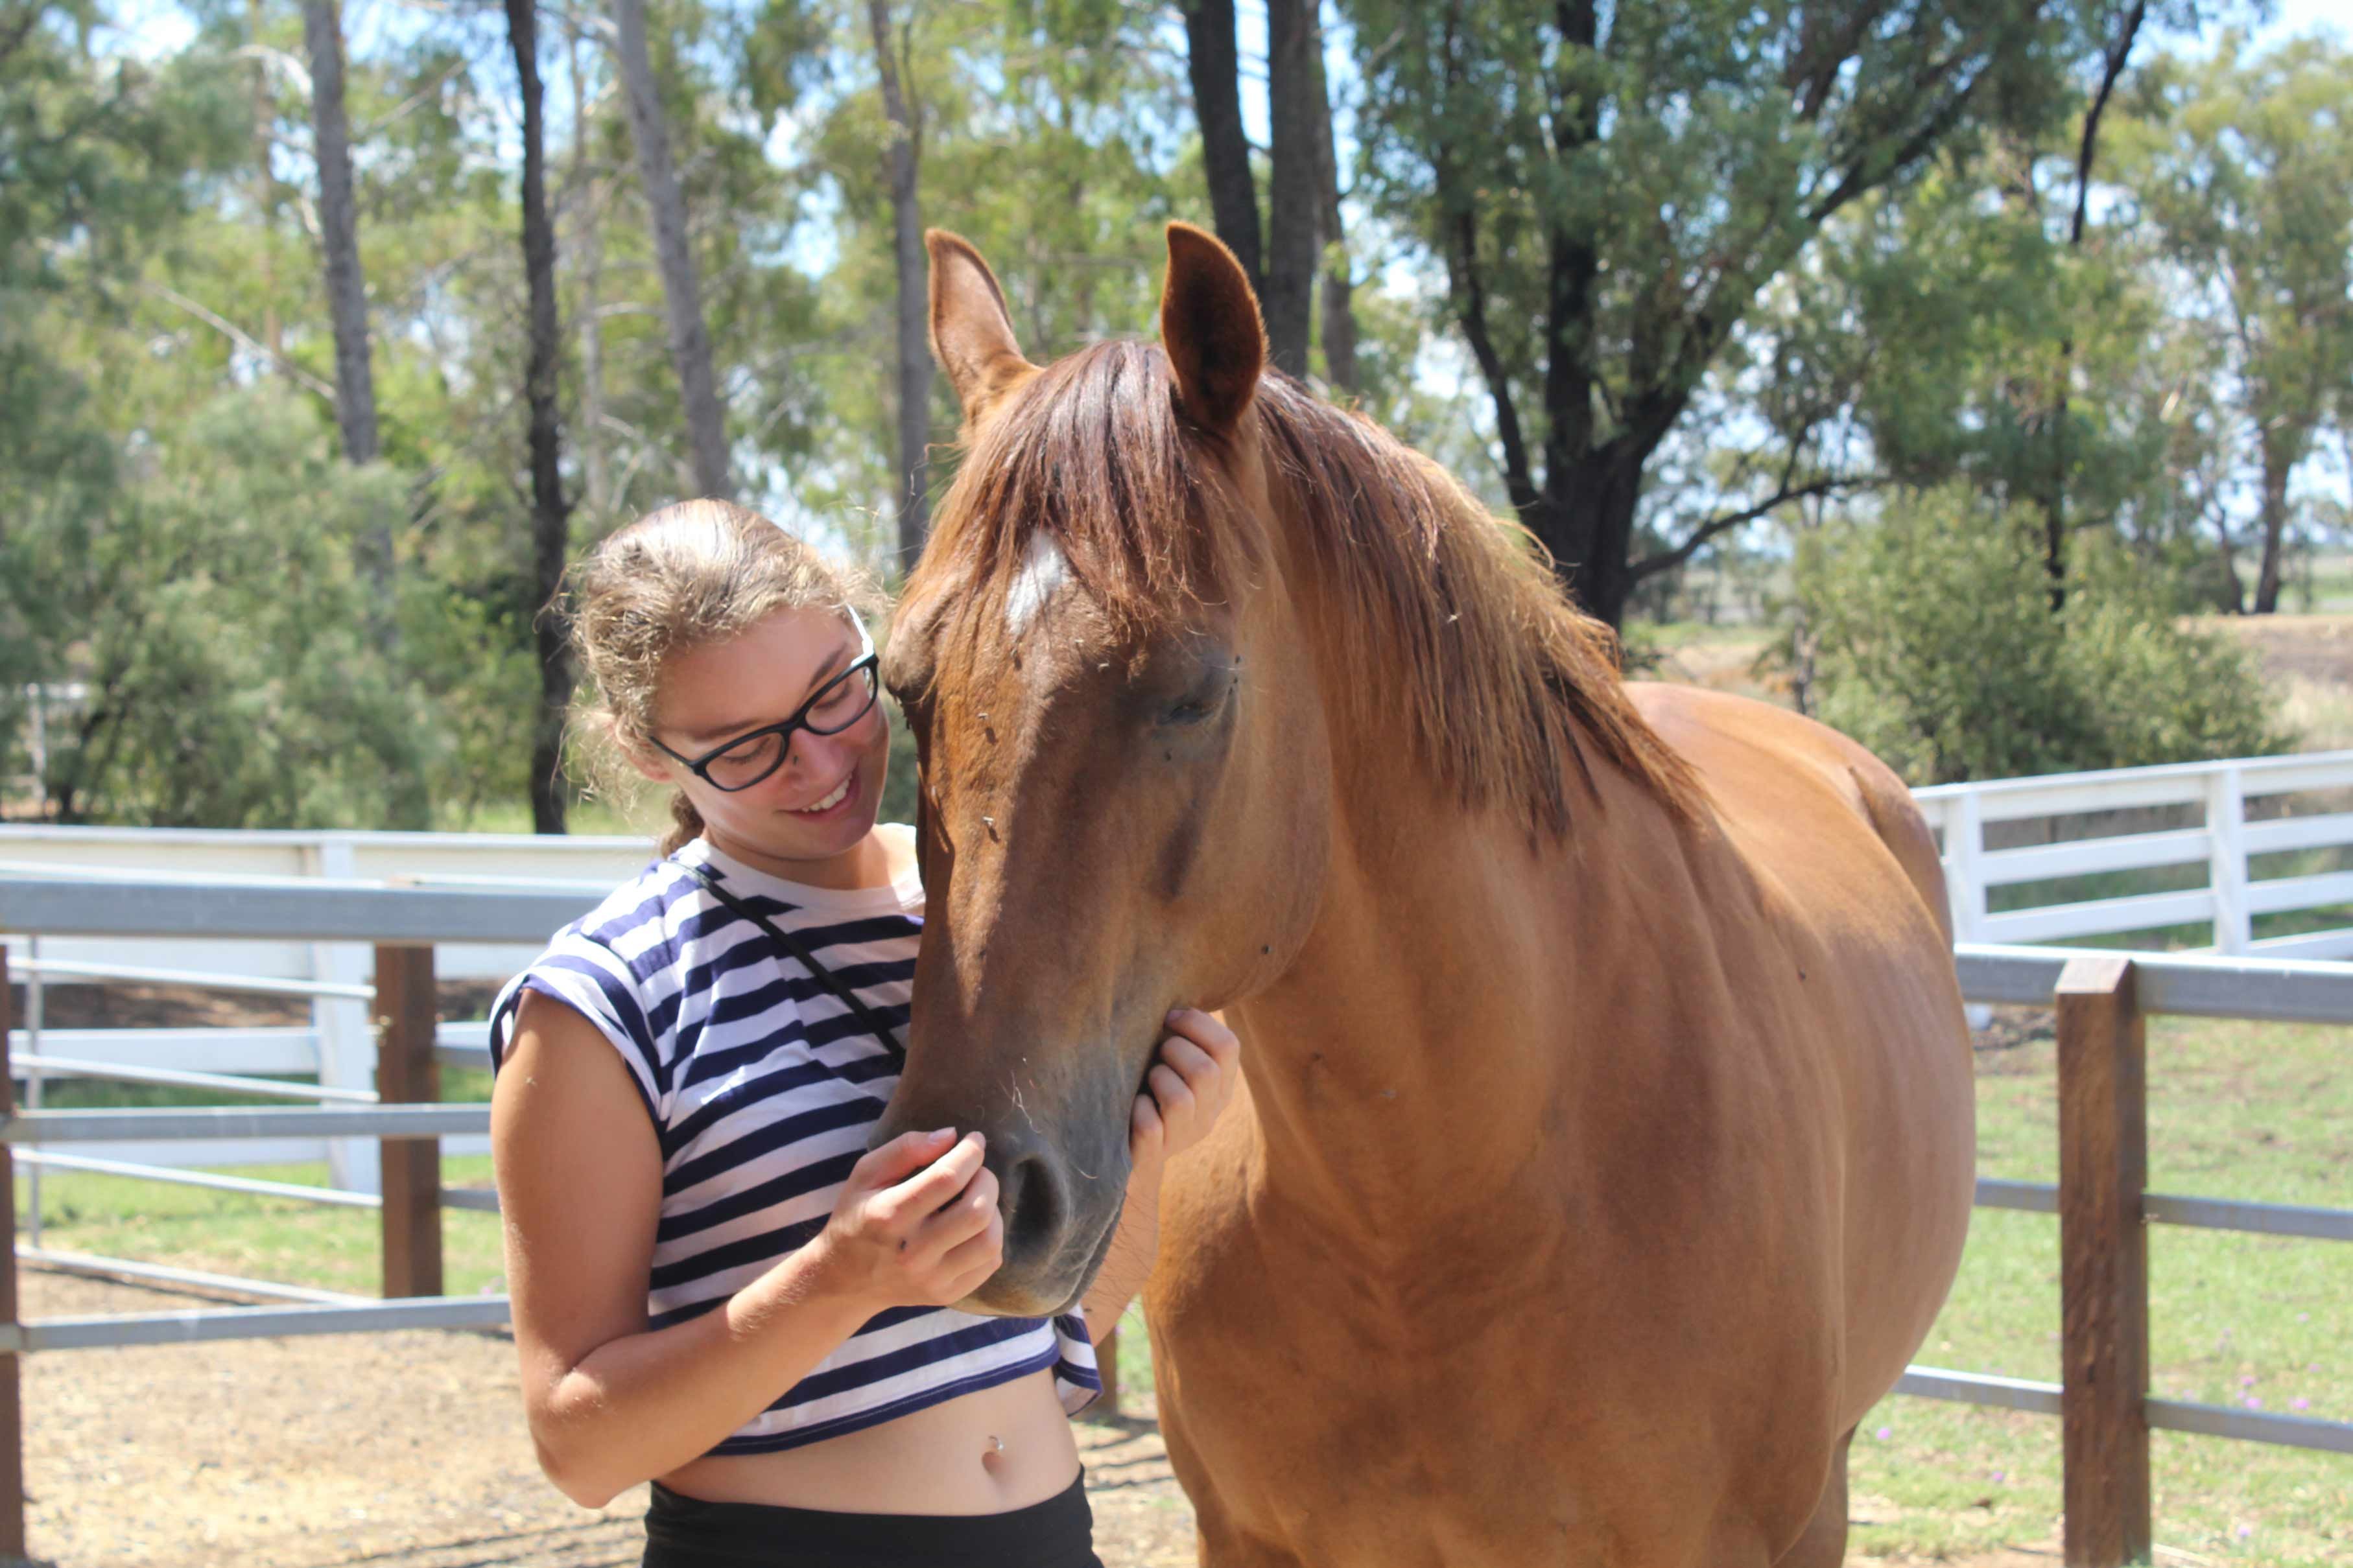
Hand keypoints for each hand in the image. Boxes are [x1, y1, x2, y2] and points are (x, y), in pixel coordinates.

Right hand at [810, 1129, 1002, 1310]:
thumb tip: (952, 1136)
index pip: (947, 1179)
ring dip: (994, 1210)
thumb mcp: (866, 1174)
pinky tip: (973, 1226)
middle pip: (977, 1211)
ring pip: (990, 1241)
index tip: (974, 1140)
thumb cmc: (858, 1216)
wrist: (844, 1282)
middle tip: (976, 1171)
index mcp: (889, 1216)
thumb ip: (906, 1148)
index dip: (970, 1153)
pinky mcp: (946, 1295)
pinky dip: (992, 1236)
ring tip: (977, 1199)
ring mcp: (931, 1280)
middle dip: (987, 1180)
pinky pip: (991, 1262)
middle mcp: (912, 1253)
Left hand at [1131, 1007, 1241, 1171]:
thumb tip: (1174, 1001)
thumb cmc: (1149, 1088)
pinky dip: (1137, 1110)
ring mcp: (1183, 1137)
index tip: (1168, 1017)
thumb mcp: (1173, 1062)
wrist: (1131, 1152)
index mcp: (1221, 1086)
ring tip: (1147, 1080)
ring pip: (1179, 1100)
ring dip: (1157, 1079)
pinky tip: (1133, 1105)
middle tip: (1157, 1054)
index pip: (1228, 1046)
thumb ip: (1183, 1036)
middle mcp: (1209, 1113)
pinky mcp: (1155, 1155)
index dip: (1196, 1023)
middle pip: (1205, 1071)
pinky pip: (1149, 1126)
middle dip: (1173, 1050)